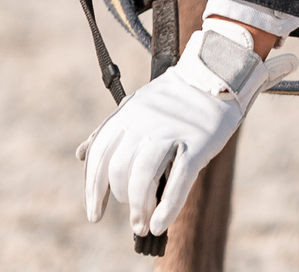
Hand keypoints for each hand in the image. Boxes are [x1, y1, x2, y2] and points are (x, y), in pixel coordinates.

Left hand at [78, 23, 296, 236]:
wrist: (217, 73)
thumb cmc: (175, 98)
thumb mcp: (136, 106)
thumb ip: (110, 131)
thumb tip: (81, 155)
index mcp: (127, 113)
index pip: (100, 156)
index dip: (94, 189)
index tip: (95, 214)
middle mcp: (144, 122)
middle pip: (119, 170)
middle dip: (122, 200)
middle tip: (133, 218)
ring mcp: (171, 132)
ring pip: (143, 178)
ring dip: (140, 209)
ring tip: (143, 225)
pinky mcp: (197, 144)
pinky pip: (178, 181)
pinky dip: (167, 207)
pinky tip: (159, 225)